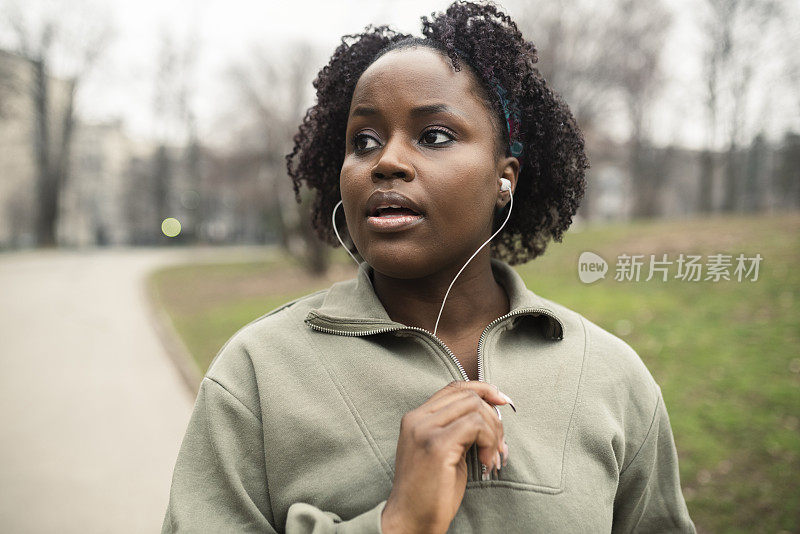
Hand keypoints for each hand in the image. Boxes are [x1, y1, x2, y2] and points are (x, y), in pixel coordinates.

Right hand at [381, 380, 512, 533]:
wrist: (410, 520)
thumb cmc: (429, 492)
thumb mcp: (442, 450)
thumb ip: (456, 427)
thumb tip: (489, 410)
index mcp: (415, 418)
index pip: (453, 388)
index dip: (482, 388)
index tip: (501, 400)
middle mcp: (417, 419)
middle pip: (467, 396)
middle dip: (492, 416)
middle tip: (498, 444)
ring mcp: (425, 430)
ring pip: (474, 407)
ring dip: (493, 430)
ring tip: (491, 455)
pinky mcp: (437, 446)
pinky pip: (476, 426)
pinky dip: (489, 440)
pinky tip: (486, 461)